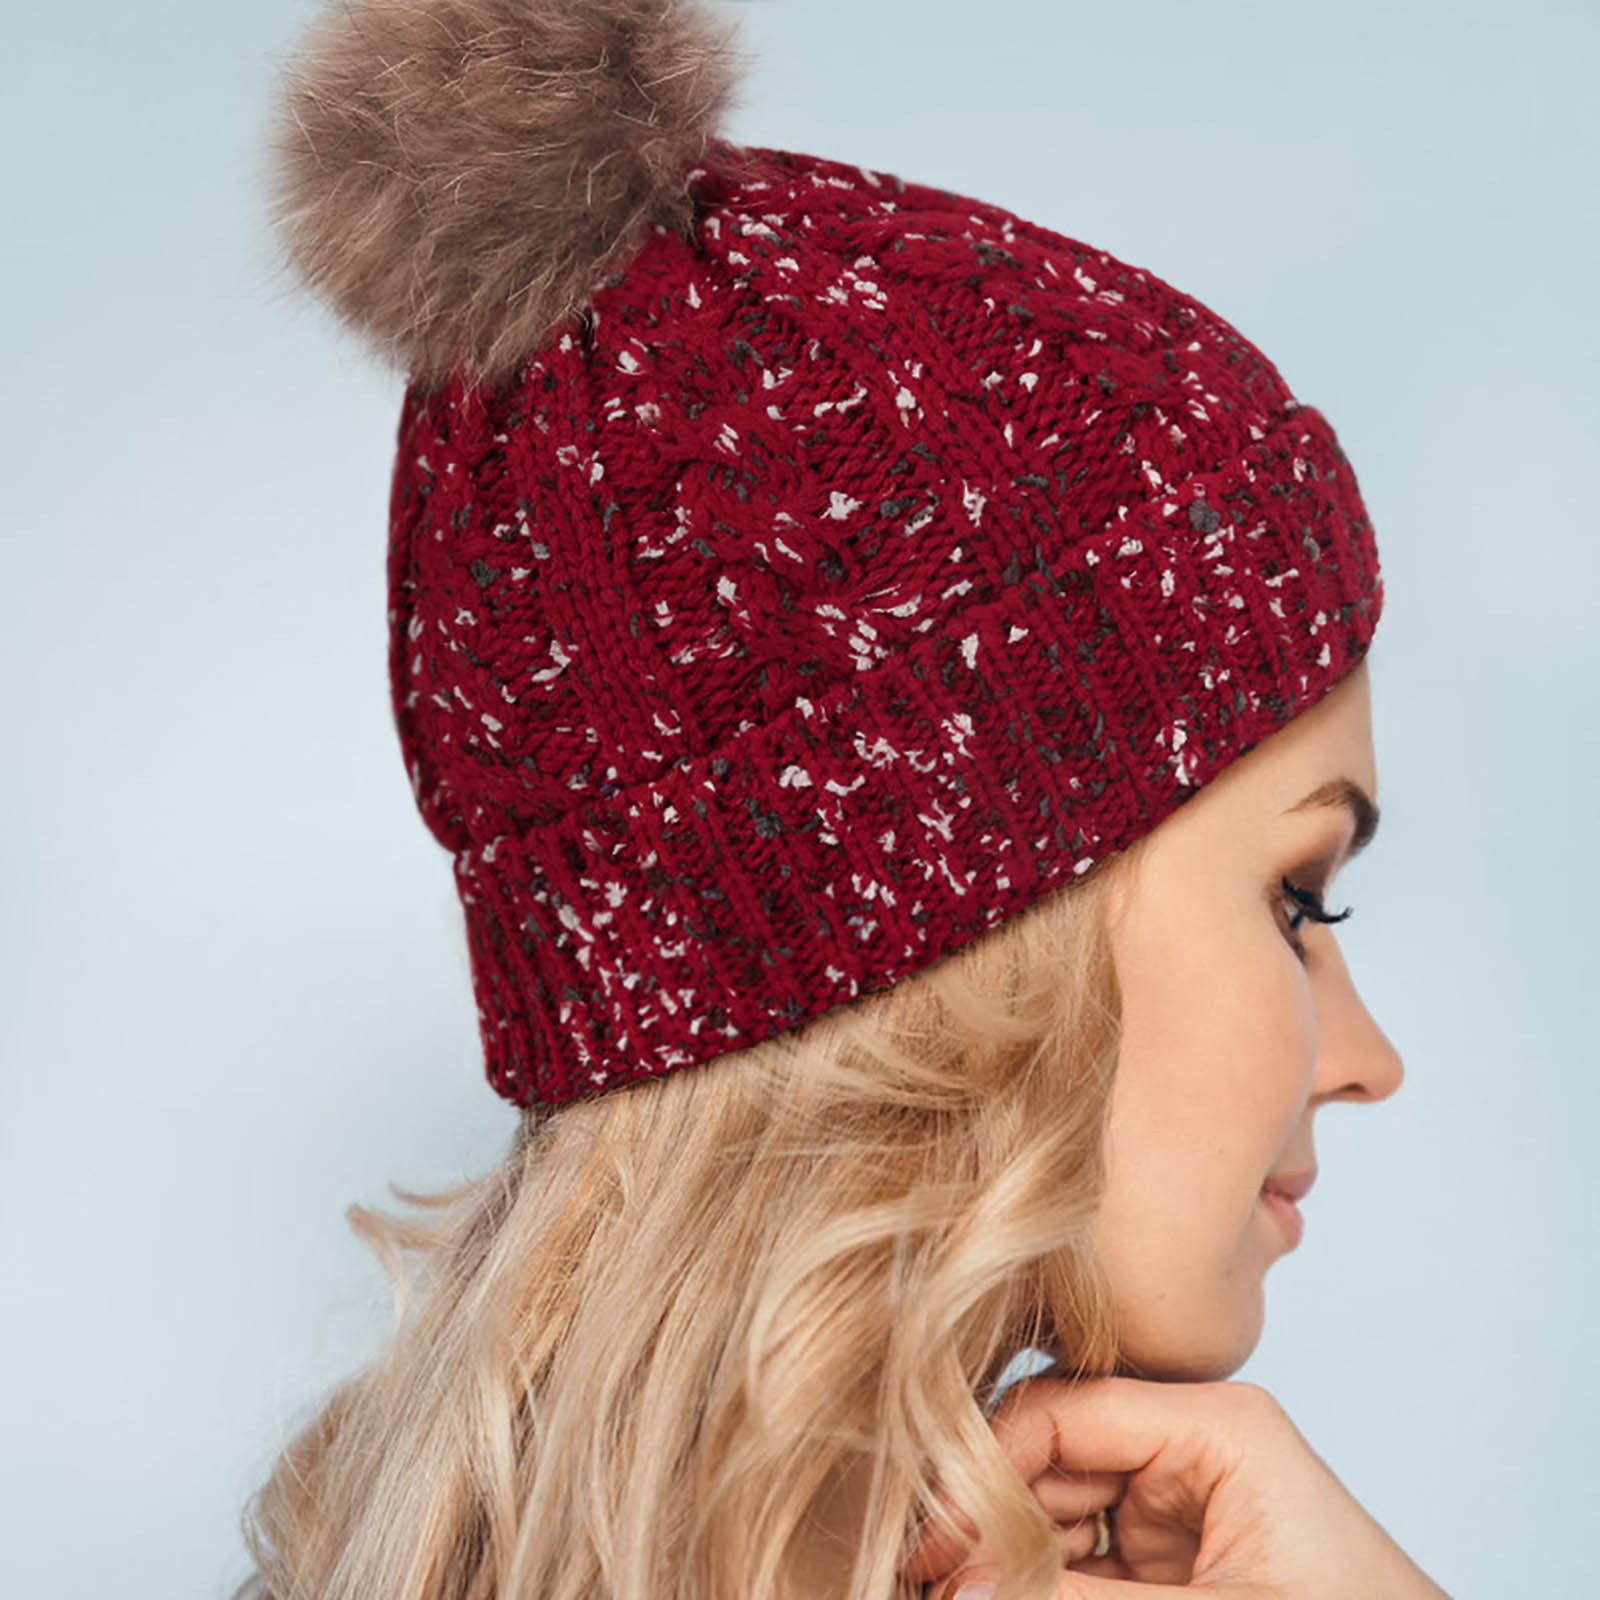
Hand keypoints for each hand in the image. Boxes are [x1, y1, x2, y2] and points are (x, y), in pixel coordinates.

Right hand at [901, 1375, 1451, 1597]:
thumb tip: (960, 1589)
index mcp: (1215, 1425)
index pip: (1064, 1412)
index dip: (984, 1468)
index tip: (930, 1540)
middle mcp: (1191, 1447)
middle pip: (1050, 1458)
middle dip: (987, 1520)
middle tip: (924, 1578)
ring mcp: (1182, 1504)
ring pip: (1056, 1511)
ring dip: (1006, 1557)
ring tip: (951, 1590)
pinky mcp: (1179, 1560)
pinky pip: (1084, 1557)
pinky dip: (1041, 1580)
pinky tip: (997, 1595)